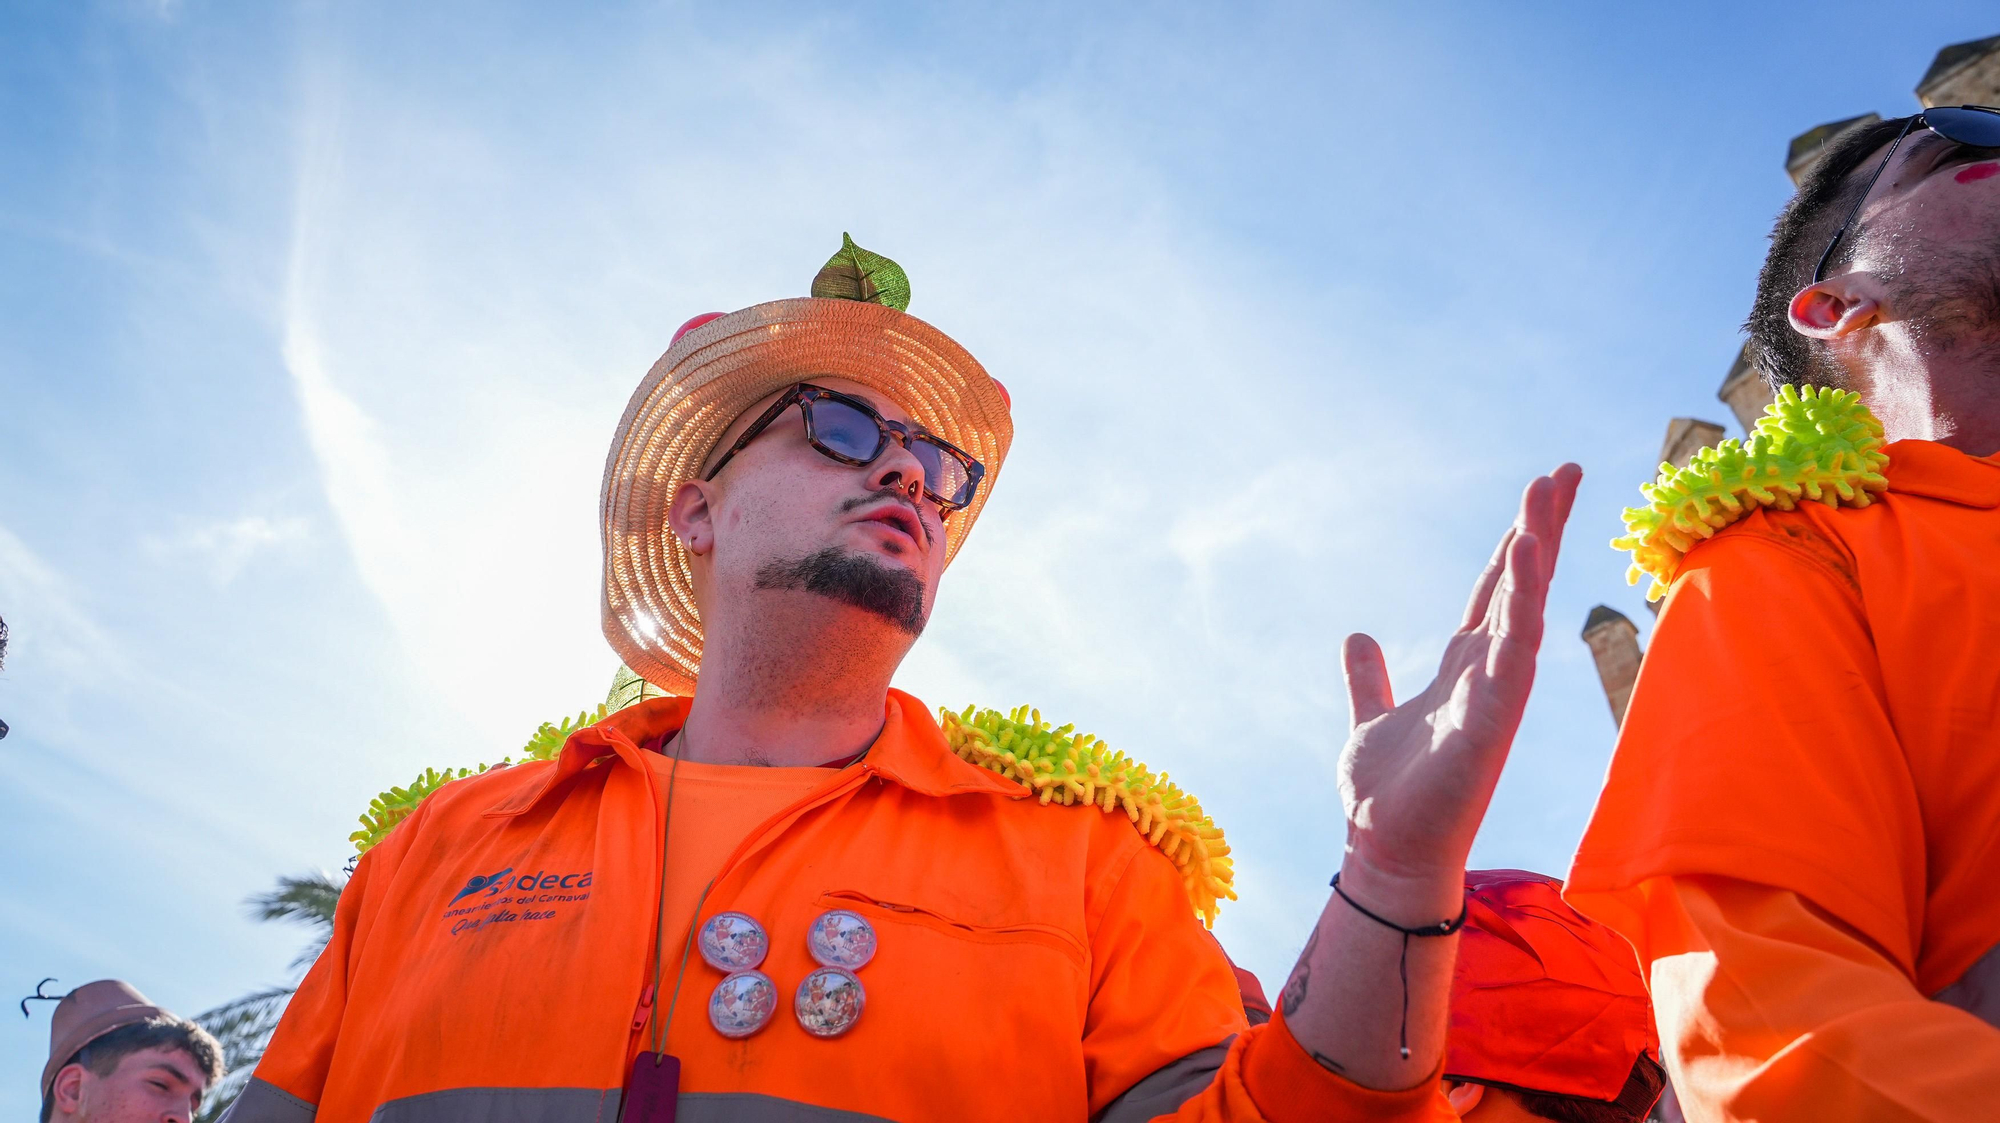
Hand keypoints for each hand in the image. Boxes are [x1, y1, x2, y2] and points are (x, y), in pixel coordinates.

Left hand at [1336, 464, 1580, 917]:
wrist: (1386, 851)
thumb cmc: (1389, 794)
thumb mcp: (1370, 718)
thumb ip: (1370, 679)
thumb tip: (1357, 636)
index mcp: (1464, 667)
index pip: (1498, 588)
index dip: (1519, 540)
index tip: (1542, 490)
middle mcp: (1489, 674)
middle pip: (1522, 586)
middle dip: (1542, 528)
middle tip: (1565, 471)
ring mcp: (1495, 697)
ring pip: (1524, 611)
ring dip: (1536, 555)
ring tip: (1547, 498)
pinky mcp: (1490, 725)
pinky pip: (1513, 659)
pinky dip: (1521, 613)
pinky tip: (1528, 567)